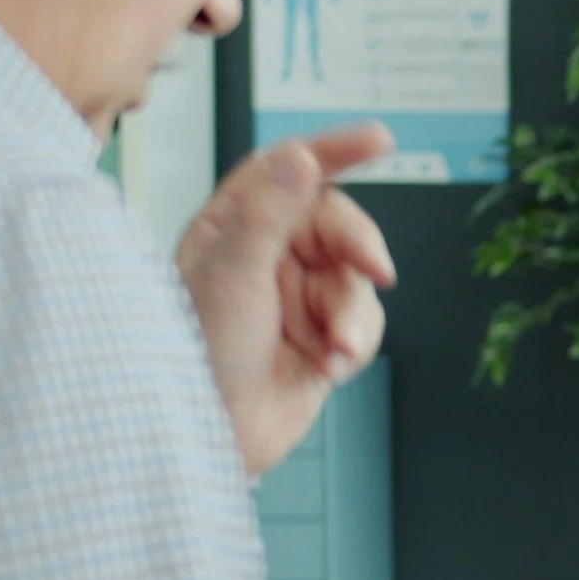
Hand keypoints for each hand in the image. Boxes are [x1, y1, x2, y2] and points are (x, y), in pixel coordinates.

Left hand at [177, 124, 398, 474]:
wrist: (214, 437)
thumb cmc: (199, 355)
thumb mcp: (233, 275)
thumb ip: (269, 213)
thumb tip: (299, 157)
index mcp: (232, 227)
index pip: (288, 171)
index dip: (334, 151)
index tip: (379, 142)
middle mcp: (266, 256)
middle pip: (337, 223)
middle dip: (359, 248)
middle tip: (374, 269)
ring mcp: (297, 298)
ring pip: (357, 278)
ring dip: (353, 313)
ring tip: (335, 347)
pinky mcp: (323, 337)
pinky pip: (366, 321)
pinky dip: (355, 342)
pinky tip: (331, 365)